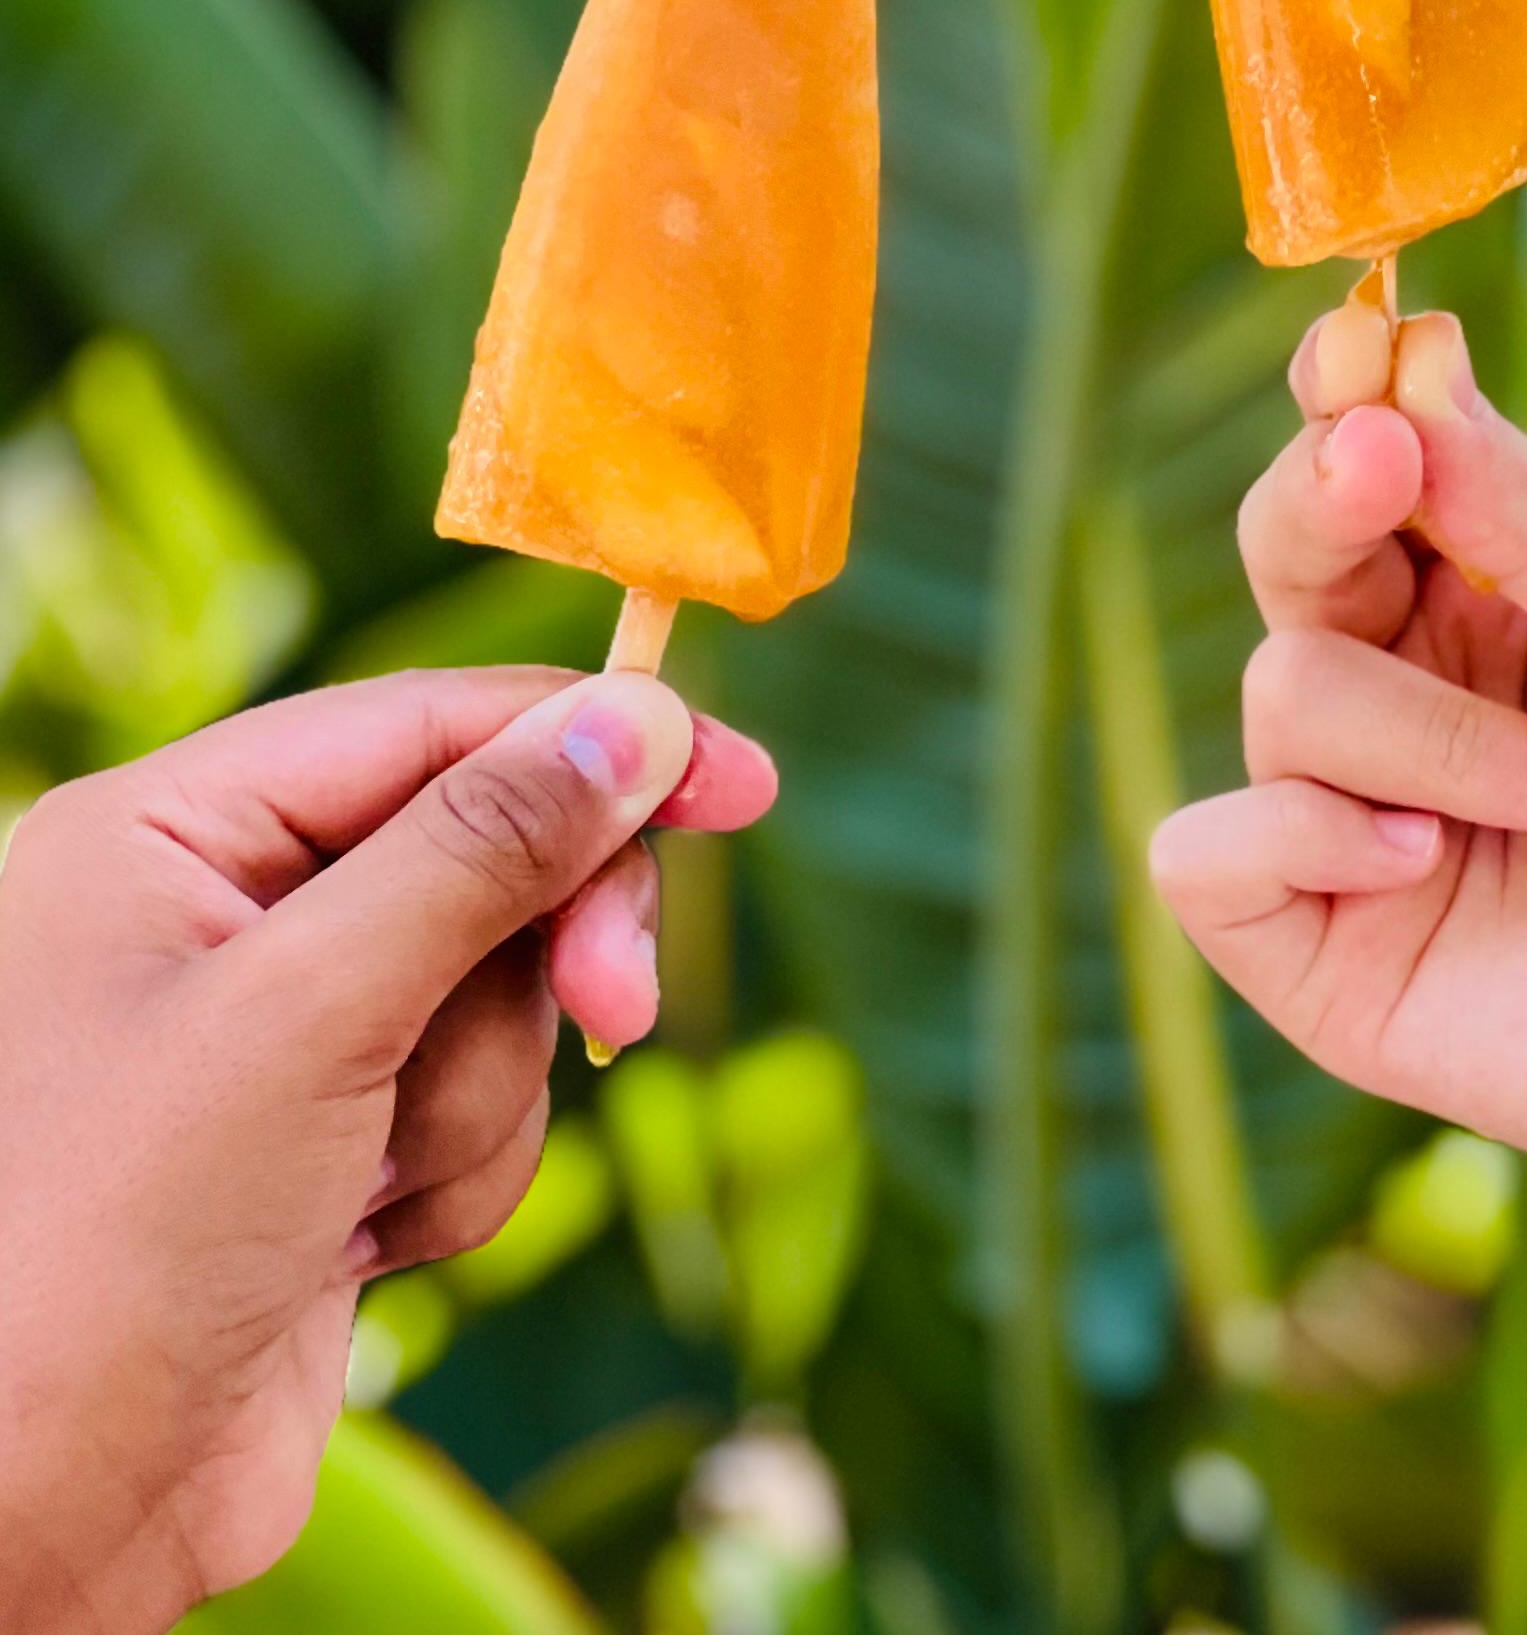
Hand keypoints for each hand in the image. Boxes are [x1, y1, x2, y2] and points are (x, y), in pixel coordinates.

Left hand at [0, 665, 775, 1631]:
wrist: (38, 1526)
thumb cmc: (107, 1244)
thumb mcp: (310, 1012)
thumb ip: (483, 849)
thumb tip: (638, 718)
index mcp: (175, 829)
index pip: (428, 726)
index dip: (593, 739)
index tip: (737, 781)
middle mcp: (226, 910)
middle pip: (487, 855)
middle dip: (544, 949)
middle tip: (625, 999)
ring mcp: (284, 1036)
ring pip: (500, 999)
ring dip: (468, 1102)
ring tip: (357, 1191)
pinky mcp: (331, 1146)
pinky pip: (478, 1106)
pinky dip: (451, 1179)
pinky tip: (353, 1246)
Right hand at [1150, 303, 1526, 1466]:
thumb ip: (1526, 498)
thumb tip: (1404, 363)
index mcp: (1474, 591)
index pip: (1358, 466)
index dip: (1337, 400)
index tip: (1356, 346)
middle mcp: (1398, 689)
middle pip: (1280, 546)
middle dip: (1324, 499)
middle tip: (1388, 471)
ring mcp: (1349, 818)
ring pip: (1279, 692)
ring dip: (1435, 734)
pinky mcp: (1319, 950)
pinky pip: (1207, 854)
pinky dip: (1300, 835)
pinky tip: (1425, 861)